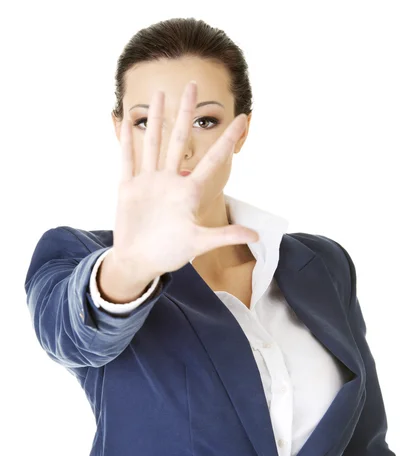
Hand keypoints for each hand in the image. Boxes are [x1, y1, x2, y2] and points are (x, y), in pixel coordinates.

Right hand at [113, 80, 258, 277]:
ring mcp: (149, 182)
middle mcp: (170, 181)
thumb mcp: (199, 243)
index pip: (212, 160)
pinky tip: (126, 121)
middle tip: (193, 85)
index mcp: (189, 192)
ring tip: (160, 93)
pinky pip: (127, 160)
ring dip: (155, 118)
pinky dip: (126, 141)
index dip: (227, 139)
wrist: (140, 262)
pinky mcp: (129, 188)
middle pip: (179, 139)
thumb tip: (256, 236)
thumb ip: (224, 236)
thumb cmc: (169, 253)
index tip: (243, 118)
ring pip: (153, 142)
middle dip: (186, 112)